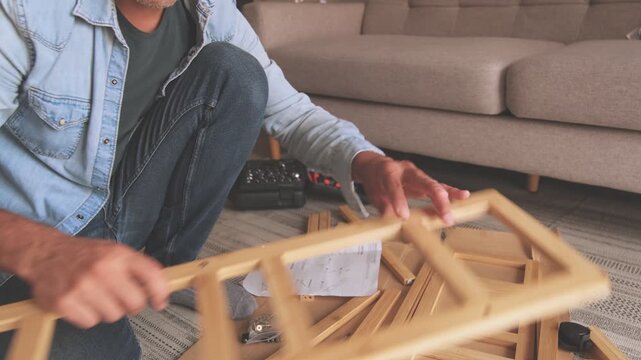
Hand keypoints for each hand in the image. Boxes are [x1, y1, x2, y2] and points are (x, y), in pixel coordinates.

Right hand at [22, 234, 168, 328]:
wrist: (46, 253)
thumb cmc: (84, 255)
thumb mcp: (115, 251)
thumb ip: (137, 268)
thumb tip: (159, 289)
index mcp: (118, 255)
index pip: (152, 274)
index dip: (160, 292)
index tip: (160, 302)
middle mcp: (102, 269)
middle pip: (135, 303)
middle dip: (131, 305)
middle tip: (121, 299)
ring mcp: (82, 286)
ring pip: (113, 316)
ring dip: (107, 310)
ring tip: (97, 296)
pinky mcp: (64, 302)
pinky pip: (90, 322)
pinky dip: (88, 316)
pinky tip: (82, 302)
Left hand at [352, 152, 469, 224]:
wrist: (376, 166)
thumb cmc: (376, 180)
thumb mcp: (373, 194)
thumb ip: (383, 208)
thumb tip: (392, 224)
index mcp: (389, 171)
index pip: (395, 186)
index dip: (400, 201)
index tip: (404, 216)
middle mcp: (406, 170)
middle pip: (424, 182)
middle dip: (436, 199)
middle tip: (444, 215)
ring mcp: (417, 174)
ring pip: (434, 184)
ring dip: (448, 197)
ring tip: (460, 203)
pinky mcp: (424, 181)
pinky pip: (439, 186)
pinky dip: (451, 192)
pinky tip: (463, 196)